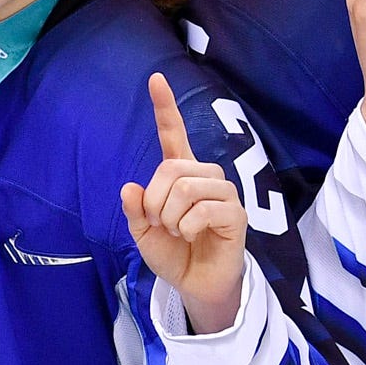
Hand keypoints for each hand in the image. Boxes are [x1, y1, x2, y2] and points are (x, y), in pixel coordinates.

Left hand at [121, 73, 247, 333]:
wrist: (197, 285)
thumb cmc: (174, 254)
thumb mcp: (143, 235)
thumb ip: (136, 212)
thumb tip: (130, 188)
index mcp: (181, 176)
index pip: (174, 135)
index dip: (165, 108)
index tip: (155, 79)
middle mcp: (204, 178)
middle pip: (173, 168)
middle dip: (155, 200)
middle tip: (158, 223)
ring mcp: (223, 194)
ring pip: (188, 187)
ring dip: (172, 216)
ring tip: (177, 231)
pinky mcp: (235, 214)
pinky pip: (205, 209)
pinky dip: (188, 227)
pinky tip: (192, 236)